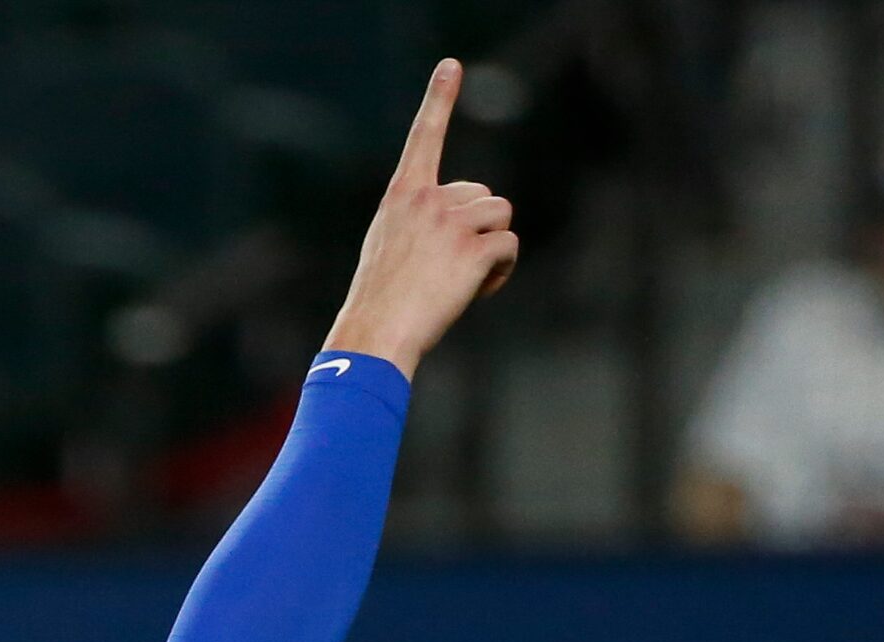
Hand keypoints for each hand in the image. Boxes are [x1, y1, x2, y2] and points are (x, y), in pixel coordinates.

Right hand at [323, 59, 518, 378]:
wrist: (375, 334)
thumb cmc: (380, 300)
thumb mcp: (389, 246)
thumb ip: (426, 221)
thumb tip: (475, 226)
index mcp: (401, 196)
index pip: (424, 137)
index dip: (439, 99)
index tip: (451, 65)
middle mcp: (428, 200)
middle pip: (484, 194)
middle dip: (478, 227)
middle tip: (449, 266)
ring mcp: (451, 223)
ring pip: (501, 216)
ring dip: (493, 246)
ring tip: (464, 279)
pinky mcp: (473, 249)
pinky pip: (508, 246)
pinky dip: (501, 270)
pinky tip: (478, 289)